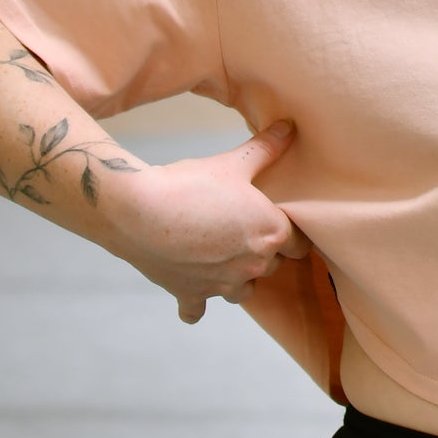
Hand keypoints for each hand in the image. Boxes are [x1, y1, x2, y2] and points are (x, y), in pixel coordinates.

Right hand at [103, 120, 312, 322]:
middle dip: (264, 251)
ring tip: (226, 259)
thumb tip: (288, 127)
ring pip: (244, 290)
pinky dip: (197, 303)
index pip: (299, 242)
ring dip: (238, 277)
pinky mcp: (190, 294)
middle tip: (247, 231)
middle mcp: (252, 266)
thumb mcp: (233, 163)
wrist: (139, 212)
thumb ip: (266, 148)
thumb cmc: (191, 186)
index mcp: (271, 234)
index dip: (292, 231)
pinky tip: (194, 293)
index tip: (281, 221)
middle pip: (273, 265)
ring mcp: (221, 285)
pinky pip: (198, 310)